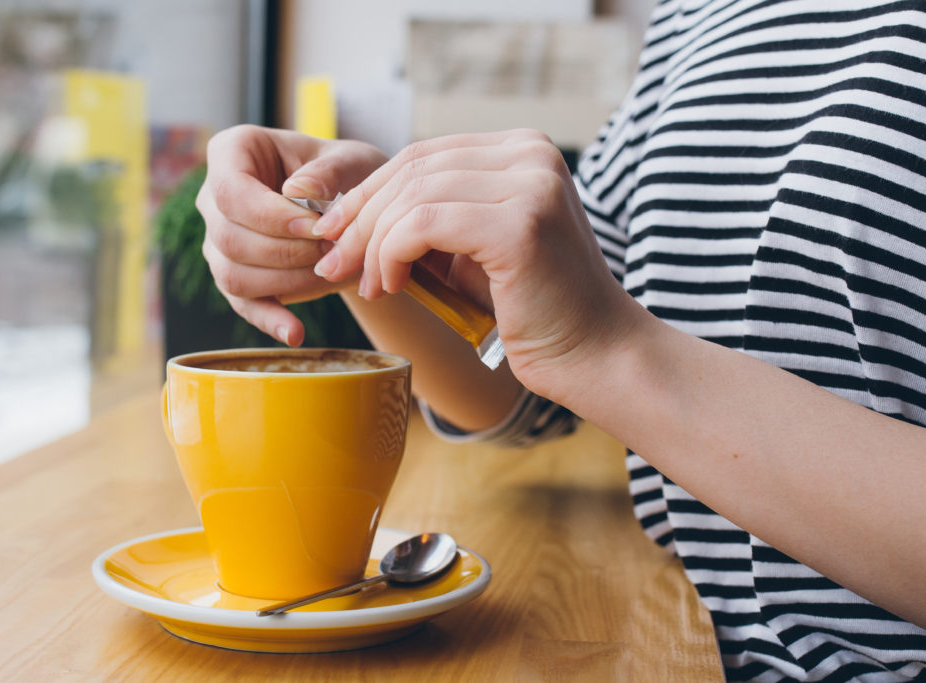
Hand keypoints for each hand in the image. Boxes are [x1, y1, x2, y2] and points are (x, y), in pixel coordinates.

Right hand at [196, 125, 386, 344]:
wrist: (352, 208)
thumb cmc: (348, 174)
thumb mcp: (350, 162)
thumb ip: (328, 172)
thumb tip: (295, 193)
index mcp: (233, 152)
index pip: (230, 191)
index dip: (270, 216)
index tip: (315, 227)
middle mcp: (213, 197)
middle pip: (228, 238)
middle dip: (286, 252)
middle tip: (334, 254)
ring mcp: (219, 240)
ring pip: (232, 274)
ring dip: (286, 282)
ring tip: (332, 277)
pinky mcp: (235, 275)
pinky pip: (242, 304)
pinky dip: (270, 320)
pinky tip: (296, 332)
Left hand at [310, 129, 640, 399]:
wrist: (592, 353)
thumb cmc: (532, 307)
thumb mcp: (474, 247)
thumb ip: (431, 218)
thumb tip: (350, 213)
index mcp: (524, 149)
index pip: (424, 155)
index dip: (369, 191)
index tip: (333, 230)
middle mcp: (532, 154)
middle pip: (413, 169)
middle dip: (361, 218)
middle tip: (333, 261)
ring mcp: (531, 185)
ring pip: (413, 196)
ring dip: (375, 244)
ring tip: (371, 284)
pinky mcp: (520, 225)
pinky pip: (423, 225)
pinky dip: (393, 255)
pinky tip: (391, 284)